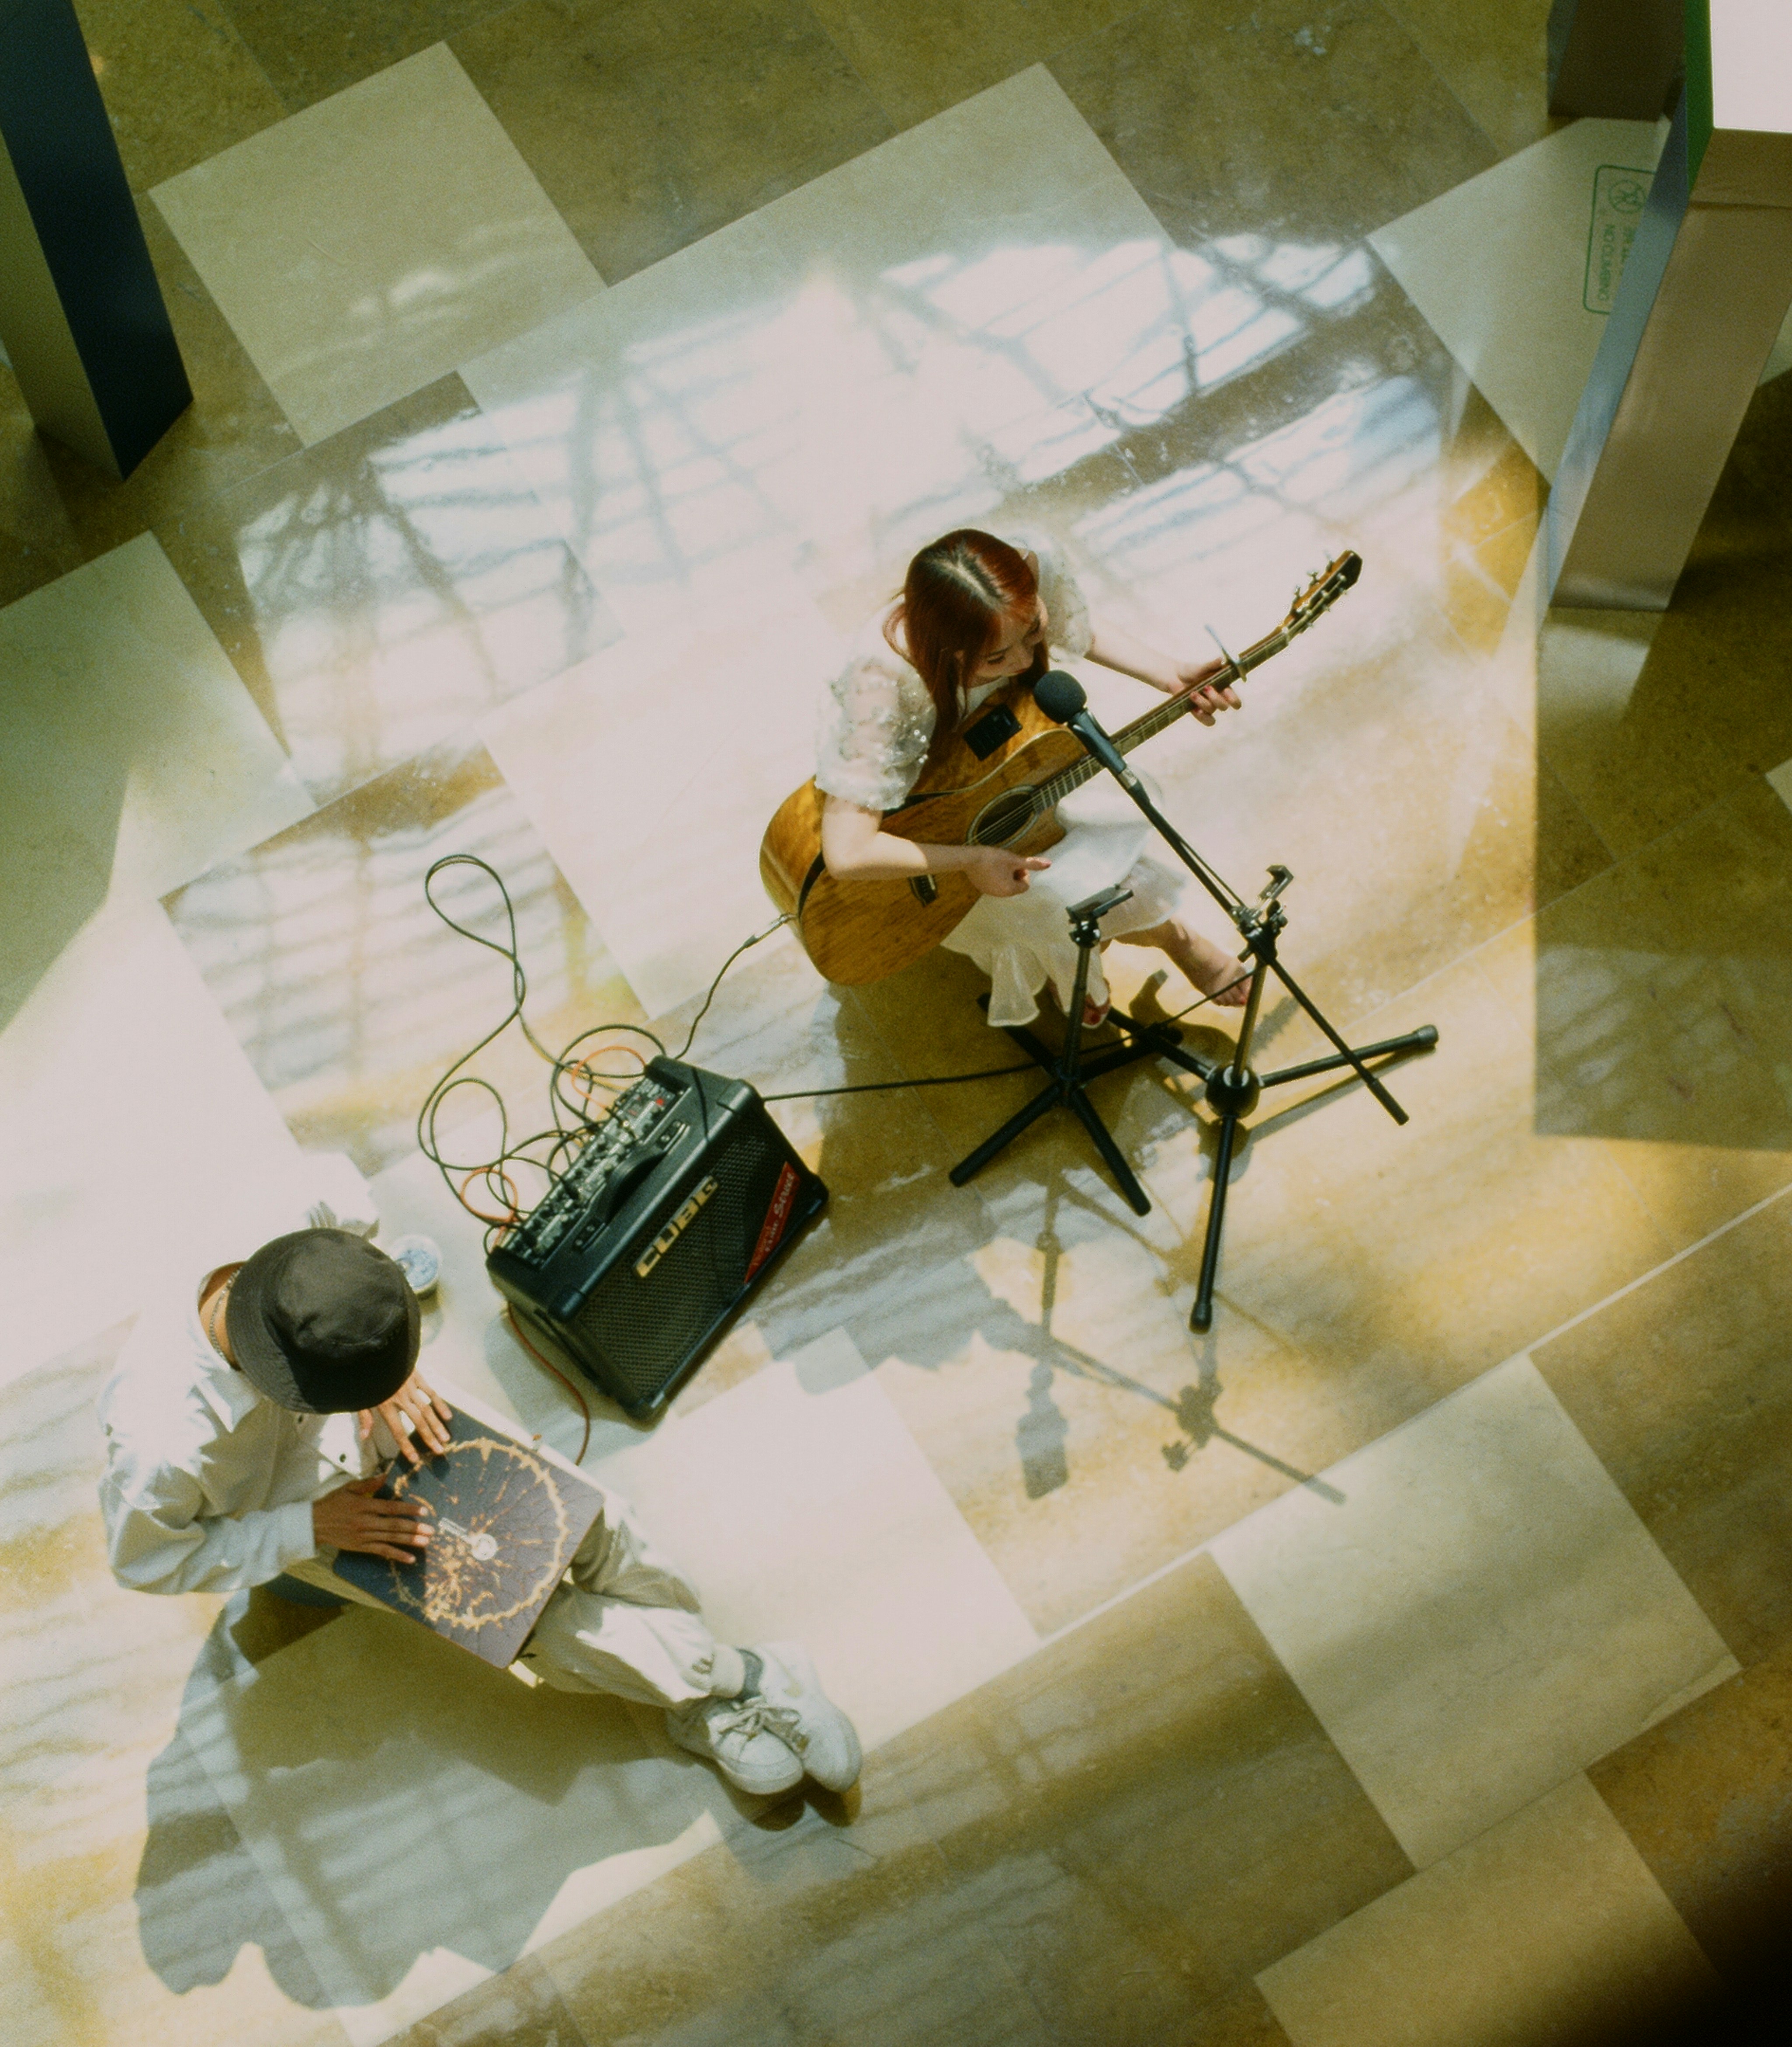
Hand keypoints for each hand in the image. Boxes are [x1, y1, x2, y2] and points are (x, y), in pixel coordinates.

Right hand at [313, 1474, 430, 1560]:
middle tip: (431, 1530)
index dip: (407, 1510)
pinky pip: (381, 1551)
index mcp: (364, 1505)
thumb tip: (385, 1476)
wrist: (314, 1524)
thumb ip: (368, 1483)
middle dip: (414, 1528)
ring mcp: (363, 1536)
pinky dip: (396, 1555)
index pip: (390, 1508)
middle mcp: (365, 1522)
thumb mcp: (348, 1488)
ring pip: (390, 1539)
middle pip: (393, 1525)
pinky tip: (410, 1558)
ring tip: (426, 1542)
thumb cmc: (332, 1503)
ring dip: (409, 1541)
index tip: (423, 1511)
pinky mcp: (361, 1547)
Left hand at [359, 1370, 452, 1465]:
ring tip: (446, 1438)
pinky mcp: (417, 1377)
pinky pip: (431, 1392)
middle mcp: (400, 1398)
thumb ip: (364, 1418)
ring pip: (427, 1409)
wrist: (374, 1350)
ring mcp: (410, 1387)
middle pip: (417, 1421)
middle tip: (440, 1451)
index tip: (415, 1459)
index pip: (398, 1430)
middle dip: (429, 1437)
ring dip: (437, 1424)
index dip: (407, 1446)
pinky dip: (440, 1404)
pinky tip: (448, 1416)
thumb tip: (364, 1437)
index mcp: (385, 1405)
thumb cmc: (365, 1376)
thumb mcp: (360, 1398)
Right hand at [964, 848, 1049, 897]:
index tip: (1016, 864)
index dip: (1023, 873)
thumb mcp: (1014, 859)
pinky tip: (990, 868)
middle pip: (1015, 886)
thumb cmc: (993, 858)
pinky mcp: (982, 888)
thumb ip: (1032, 863)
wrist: (969, 858)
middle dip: (1015, 875)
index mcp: (1010, 890)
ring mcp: (990, 893)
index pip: (1025, 885)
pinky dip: (996, 877)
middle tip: (1008, 863)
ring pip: (1005, 885)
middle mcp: (1000, 895)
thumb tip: (1049, 864)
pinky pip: (995, 884)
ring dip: (1006, 876)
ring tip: (998, 864)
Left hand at [1174, 656, 1240, 726]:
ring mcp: (1208, 707)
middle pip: (1224, 706)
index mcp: (1224, 688)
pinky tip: (1194, 709)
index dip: (1233, 699)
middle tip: (1206, 687)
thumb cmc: (1191, 670)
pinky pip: (1206, 720)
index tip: (1226, 690)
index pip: (1235, 700)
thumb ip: (1211, 665)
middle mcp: (1218, 699)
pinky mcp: (1197, 712)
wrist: (1174, 676)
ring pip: (1212, 711)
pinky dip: (1201, 716)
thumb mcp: (1200, 667)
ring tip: (1193, 693)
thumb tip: (1220, 659)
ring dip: (1203, 703)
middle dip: (1216, 698)